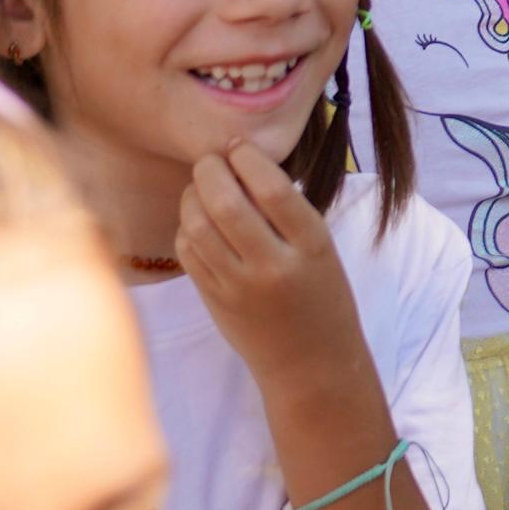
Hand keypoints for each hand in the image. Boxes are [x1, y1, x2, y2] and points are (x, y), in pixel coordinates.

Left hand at [181, 142, 375, 385]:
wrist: (310, 363)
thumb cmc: (323, 298)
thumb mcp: (322, 251)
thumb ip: (287, 215)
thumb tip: (244, 167)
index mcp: (312, 246)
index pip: (273, 188)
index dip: (248, 158)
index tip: (239, 146)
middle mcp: (272, 266)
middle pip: (226, 202)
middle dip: (210, 170)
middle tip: (210, 160)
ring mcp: (238, 286)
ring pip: (197, 226)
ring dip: (191, 196)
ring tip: (200, 187)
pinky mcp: (213, 300)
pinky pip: (187, 252)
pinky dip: (185, 227)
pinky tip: (196, 220)